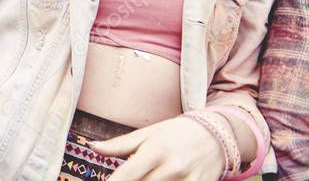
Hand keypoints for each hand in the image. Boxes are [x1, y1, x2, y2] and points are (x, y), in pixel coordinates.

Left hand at [93, 115, 224, 179]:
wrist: (216, 135)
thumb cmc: (175, 133)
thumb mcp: (147, 134)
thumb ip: (119, 145)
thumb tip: (93, 147)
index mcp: (155, 151)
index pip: (127, 174)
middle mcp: (172, 167)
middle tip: (123, 180)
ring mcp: (188, 180)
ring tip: (146, 177)